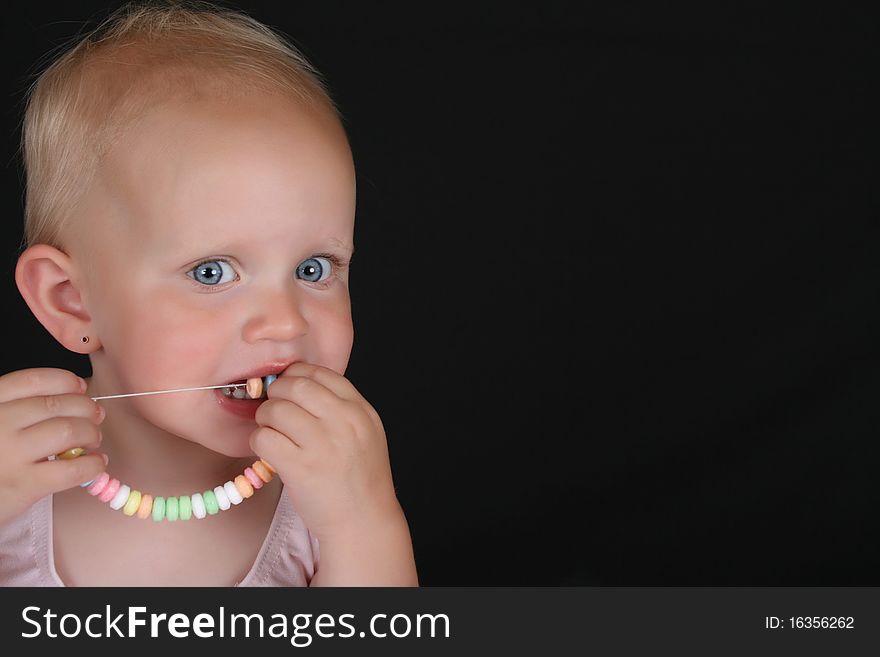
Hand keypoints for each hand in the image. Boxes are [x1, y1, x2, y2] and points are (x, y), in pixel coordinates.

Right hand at [0, 368, 106, 528]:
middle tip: (96, 416)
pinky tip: (95, 463)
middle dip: (86, 408)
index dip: (64, 381)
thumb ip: (18, 409)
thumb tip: (74, 398)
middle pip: (56, 404)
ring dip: (90, 433)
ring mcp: (10, 454)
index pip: (33, 380)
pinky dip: (93, 464)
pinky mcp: (23, 485)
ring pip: (68, 431)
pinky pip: (72, 469)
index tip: (80, 387)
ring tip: (93, 440)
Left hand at [248, 362, 400, 540]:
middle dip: (277, 394)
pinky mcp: (300, 468)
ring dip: (265, 418)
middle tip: (274, 409)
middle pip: (295, 386)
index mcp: (360, 411)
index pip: (321, 373)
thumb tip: (298, 386)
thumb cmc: (360, 479)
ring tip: (272, 432)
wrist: (364, 521)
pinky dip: (258, 441)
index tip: (288, 386)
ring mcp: (322, 444)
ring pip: (275, 409)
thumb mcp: (366, 433)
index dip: (297, 375)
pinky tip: (268, 451)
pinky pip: (263, 438)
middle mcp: (343, 422)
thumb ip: (341, 408)